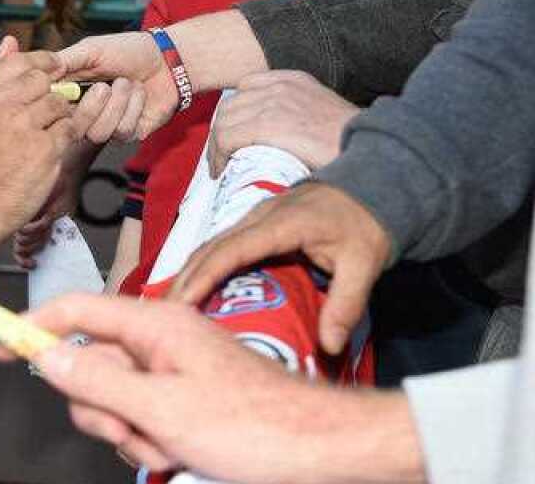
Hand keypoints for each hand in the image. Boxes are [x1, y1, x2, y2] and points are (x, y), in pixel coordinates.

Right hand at [0, 38, 110, 243]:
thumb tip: (9, 42)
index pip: (20, 61)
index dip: (42, 63)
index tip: (52, 70)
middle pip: (44, 80)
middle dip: (51, 93)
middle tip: (46, 112)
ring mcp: (22, 126)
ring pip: (60, 104)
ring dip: (59, 118)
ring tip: (43, 135)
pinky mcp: (45, 149)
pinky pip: (69, 128)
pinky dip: (65, 137)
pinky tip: (50, 149)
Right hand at [0, 294, 423, 483]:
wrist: (319, 451)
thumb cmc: (254, 425)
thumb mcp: (162, 408)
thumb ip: (97, 381)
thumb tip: (46, 356)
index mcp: (154, 325)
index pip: (74, 311)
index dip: (27, 326)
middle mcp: (158, 340)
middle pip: (88, 364)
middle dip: (98, 407)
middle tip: (131, 430)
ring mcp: (170, 370)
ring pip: (110, 398)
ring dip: (126, 432)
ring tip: (165, 448)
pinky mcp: (181, 398)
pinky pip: (137, 416)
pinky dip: (146, 440)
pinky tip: (176, 454)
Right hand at [57, 32, 176, 140]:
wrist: (166, 58)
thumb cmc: (128, 50)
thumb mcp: (91, 49)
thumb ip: (64, 61)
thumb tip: (36, 71)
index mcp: (71, 94)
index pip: (51, 111)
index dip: (55, 106)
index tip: (66, 91)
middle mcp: (86, 114)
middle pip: (73, 129)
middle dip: (90, 108)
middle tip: (104, 86)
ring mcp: (108, 125)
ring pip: (98, 133)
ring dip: (117, 104)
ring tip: (126, 83)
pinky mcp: (130, 133)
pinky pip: (123, 131)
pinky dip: (134, 107)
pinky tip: (140, 93)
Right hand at [168, 183, 392, 353]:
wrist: (371, 188)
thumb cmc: (364, 226)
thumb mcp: (364, 265)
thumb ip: (347, 305)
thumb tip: (329, 346)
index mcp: (280, 224)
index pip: (231, 251)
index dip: (204, 277)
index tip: (182, 304)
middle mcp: (257, 216)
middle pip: (209, 247)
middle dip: (183, 280)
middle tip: (163, 315)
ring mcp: (252, 217)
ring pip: (209, 244)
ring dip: (187, 273)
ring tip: (169, 307)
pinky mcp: (253, 224)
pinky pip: (219, 244)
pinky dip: (201, 266)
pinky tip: (192, 288)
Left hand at [208, 71, 358, 176]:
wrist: (369, 149)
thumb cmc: (348, 140)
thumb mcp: (320, 111)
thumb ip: (294, 111)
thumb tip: (275, 132)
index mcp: (292, 79)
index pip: (245, 88)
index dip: (235, 114)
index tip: (233, 136)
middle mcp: (279, 87)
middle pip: (230, 107)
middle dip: (221, 133)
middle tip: (222, 157)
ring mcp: (272, 103)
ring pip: (224, 123)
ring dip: (217, 147)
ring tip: (221, 167)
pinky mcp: (267, 124)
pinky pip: (227, 137)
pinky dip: (219, 155)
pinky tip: (223, 170)